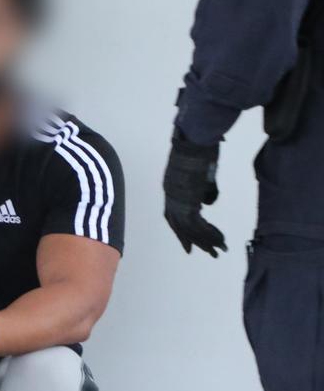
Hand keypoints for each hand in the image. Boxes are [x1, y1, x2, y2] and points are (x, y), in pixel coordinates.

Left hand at [163, 128, 226, 257]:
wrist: (195, 137)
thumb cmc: (199, 148)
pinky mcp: (188, 200)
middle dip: (194, 241)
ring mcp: (178, 199)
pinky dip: (209, 234)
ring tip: (218, 250)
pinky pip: (198, 225)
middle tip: (207, 253)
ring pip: (190, 229)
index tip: (189, 244)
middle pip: (180, 227)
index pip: (173, 217)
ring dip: (205, 241)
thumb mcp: (200, 170)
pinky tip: (219, 240)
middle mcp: (171, 197)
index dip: (181, 232)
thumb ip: (203, 188)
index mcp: (170, 189)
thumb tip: (207, 202)